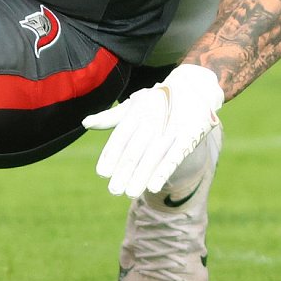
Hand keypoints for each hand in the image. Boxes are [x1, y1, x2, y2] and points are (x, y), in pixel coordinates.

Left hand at [82, 64, 223, 197]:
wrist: (194, 88)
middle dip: (124, 171)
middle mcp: (152, 119)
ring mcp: (171, 127)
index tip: (102, 172)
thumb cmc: (157, 100)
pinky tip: (153, 186)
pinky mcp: (189, 135)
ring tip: (130, 193)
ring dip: (141, 175)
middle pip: (135, 149)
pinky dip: (163, 171)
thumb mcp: (134, 105)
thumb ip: (110, 117)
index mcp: (137, 111)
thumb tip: (86, 123)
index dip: (111, 155)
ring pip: (153, 155)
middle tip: (114, 190)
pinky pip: (174, 155)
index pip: (121, 136)